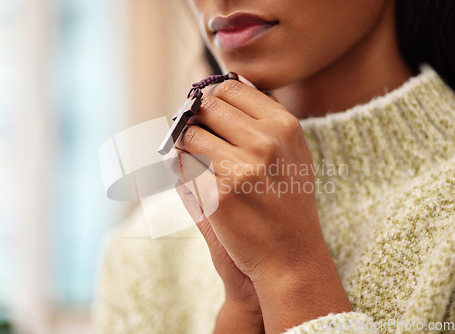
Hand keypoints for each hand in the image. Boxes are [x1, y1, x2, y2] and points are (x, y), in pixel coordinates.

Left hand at [168, 79, 350, 332]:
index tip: (209, 115)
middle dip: (197, 120)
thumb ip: (263, 118)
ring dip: (189, 149)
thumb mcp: (291, 152)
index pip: (229, 88)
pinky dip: (187, 175)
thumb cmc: (286, 201)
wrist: (291, 256)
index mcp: (284, 125)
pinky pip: (184, 168)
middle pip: (206, 106)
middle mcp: (265, 141)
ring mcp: (241, 168)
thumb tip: (227, 85)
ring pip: (189, 135)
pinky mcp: (218, 195)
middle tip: (200, 139)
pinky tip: (207, 191)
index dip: (212, 100)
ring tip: (205, 167)